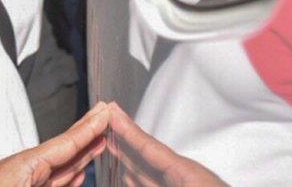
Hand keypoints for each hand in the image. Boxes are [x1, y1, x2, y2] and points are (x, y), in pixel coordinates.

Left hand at [0, 101, 110, 186]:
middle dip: (87, 136)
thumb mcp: (23, 180)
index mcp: (25, 166)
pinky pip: (51, 182)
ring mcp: (24, 182)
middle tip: (106, 117)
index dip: (88, 128)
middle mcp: (25, 171)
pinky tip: (79, 174)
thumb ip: (54, 177)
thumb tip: (74, 174)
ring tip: (100, 142)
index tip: (104, 112)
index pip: (65, 143)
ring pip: (60, 169)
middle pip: (64, 151)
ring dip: (82, 157)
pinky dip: (68, 177)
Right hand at [106, 103, 226, 186]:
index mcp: (186, 175)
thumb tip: (130, 176)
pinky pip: (154, 185)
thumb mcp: (186, 180)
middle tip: (104, 122)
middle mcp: (183, 179)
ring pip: (149, 175)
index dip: (129, 131)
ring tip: (109, 145)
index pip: (151, 149)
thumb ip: (153, 179)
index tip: (112, 111)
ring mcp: (183, 185)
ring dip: (128, 161)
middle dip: (125, 142)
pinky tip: (126, 176)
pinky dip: (138, 180)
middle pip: (148, 158)